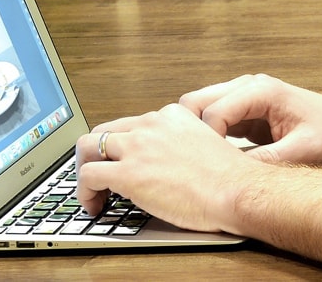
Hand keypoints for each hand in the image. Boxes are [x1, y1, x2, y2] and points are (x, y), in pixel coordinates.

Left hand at [75, 103, 262, 230]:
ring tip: (92, 190)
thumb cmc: (229, 177)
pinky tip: (95, 205)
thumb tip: (167, 165)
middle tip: (100, 174)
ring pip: (87, 147)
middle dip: (97, 153)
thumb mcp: (206, 145)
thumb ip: (181, 146)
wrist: (237, 190)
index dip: (124, 147)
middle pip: (104, 131)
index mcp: (172, 116)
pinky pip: (88, 176)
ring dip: (85, 168)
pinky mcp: (128, 173)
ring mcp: (137, 147)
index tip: (126, 162)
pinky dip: (84, 192)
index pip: (133, 124)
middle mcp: (151, 125)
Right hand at [178, 74, 321, 165]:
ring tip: (206, 161)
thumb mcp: (303, 151)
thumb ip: (268, 161)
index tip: (212, 167)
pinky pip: (209, 117)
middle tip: (200, 164)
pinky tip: (213, 157)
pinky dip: (205, 135)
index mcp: (262, 91)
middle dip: (191, 133)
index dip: (206, 141)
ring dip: (195, 133)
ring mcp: (241, 94)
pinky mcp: (240, 108)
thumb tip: (234, 176)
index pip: (213, 111)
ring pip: (196, 107)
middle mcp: (247, 86)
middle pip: (194, 102)